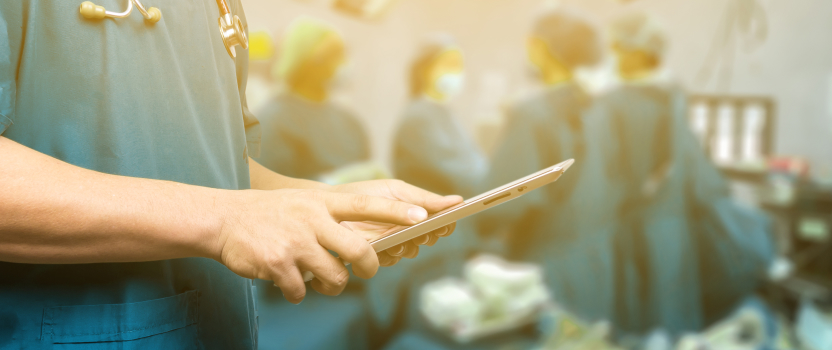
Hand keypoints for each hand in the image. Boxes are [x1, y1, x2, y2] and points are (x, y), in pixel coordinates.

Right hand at [214, 188, 434, 303]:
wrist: (222, 220)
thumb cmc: (268, 214)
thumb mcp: (301, 203)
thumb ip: (329, 217)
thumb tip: (362, 247)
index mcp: (320, 202)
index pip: (365, 206)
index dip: (395, 212)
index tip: (422, 216)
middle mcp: (312, 219)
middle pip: (359, 251)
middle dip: (369, 268)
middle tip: (366, 272)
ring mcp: (296, 242)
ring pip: (334, 278)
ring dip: (330, 286)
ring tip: (317, 280)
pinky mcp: (279, 264)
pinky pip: (303, 291)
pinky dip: (298, 292)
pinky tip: (287, 281)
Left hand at [332, 180, 462, 266]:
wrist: (329, 206)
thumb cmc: (365, 194)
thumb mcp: (395, 191)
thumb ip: (423, 198)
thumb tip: (457, 201)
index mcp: (415, 211)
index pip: (439, 220)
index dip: (445, 224)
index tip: (445, 223)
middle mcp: (407, 229)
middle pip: (428, 238)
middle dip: (426, 235)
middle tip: (421, 231)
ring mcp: (392, 243)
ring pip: (410, 251)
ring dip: (407, 245)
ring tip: (399, 237)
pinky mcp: (376, 255)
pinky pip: (391, 259)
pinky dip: (390, 253)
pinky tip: (383, 245)